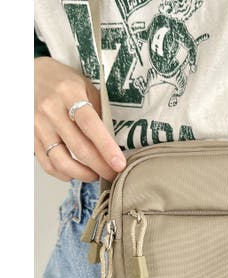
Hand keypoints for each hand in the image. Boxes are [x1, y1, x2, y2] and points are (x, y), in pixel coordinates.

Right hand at [34, 57, 125, 181]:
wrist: (30, 74)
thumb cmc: (64, 83)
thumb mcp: (87, 88)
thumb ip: (99, 113)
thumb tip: (113, 145)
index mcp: (69, 93)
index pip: (90, 125)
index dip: (106, 147)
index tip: (119, 164)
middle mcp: (51, 109)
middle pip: (79, 147)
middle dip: (100, 167)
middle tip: (114, 175)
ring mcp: (38, 124)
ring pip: (61, 160)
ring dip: (83, 174)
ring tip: (96, 175)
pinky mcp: (30, 136)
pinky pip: (47, 163)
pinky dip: (63, 174)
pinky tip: (76, 173)